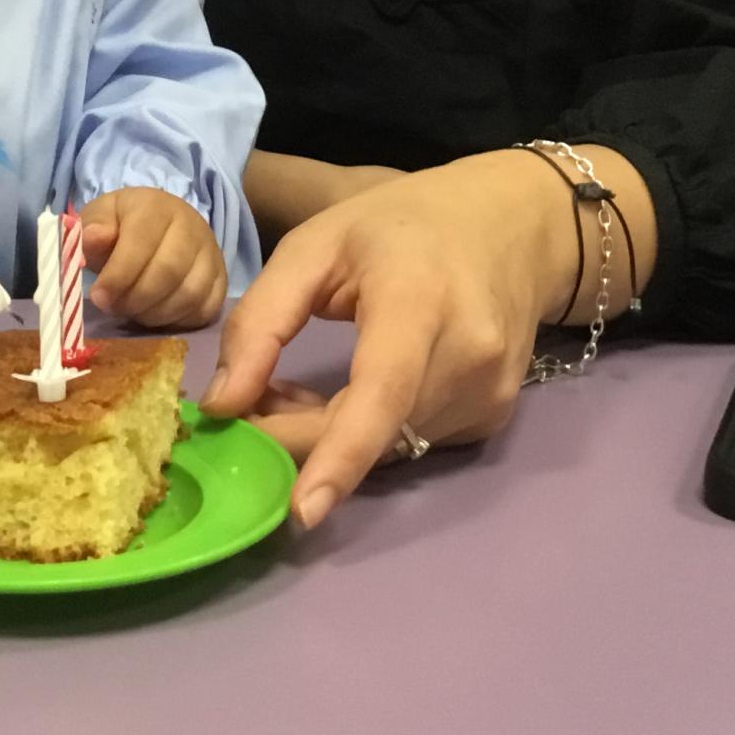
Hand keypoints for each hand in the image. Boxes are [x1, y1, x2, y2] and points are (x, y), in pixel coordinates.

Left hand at [79, 188, 227, 327]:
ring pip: (189, 294)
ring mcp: (211, 253)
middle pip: (168, 271)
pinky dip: (179, 320)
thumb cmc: (121, 226)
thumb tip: (95, 238)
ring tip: (134, 310)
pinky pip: (206, 308)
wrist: (157, 225)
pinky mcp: (222, 278)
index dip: (118, 276)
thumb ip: (92, 229)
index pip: (141, 243)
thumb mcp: (100, 219)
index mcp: (156, 207)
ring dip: (155, 313)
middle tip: (115, 307)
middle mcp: (191, 226)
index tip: (98, 298)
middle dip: (135, 298)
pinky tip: (157, 314)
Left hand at [201, 152, 582, 527]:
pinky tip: (360, 390)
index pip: (383, 392)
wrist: (513, 224)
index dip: (340, 455)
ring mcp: (490, 392)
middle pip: (372, 432)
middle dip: (300, 436)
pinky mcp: (493, 417)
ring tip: (306, 383)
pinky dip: (370, 434)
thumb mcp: (315, 246)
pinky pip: (411, 444)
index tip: (301, 510)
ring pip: (387, 447)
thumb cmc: (401, 225)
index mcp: (421, 299)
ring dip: (332, 435)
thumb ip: (261, 321)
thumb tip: (221, 406)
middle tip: (252, 404)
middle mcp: (469, 354)